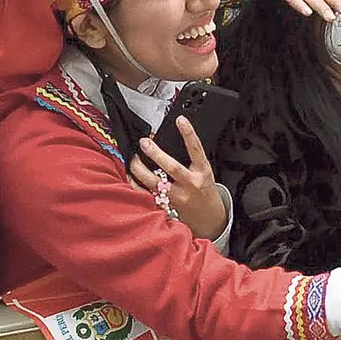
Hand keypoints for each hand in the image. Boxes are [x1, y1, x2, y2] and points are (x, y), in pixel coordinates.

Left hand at [131, 117, 225, 239]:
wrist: (209, 219)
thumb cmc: (205, 192)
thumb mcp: (205, 173)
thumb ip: (191, 160)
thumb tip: (168, 142)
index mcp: (202, 172)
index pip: (196, 149)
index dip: (189, 134)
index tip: (180, 120)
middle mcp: (190, 184)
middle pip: (171, 167)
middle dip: (155, 153)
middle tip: (144, 142)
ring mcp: (177, 197)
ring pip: (154, 183)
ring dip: (140, 169)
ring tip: (133, 159)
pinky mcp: (167, 207)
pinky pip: (147, 195)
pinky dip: (136, 185)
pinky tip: (131, 177)